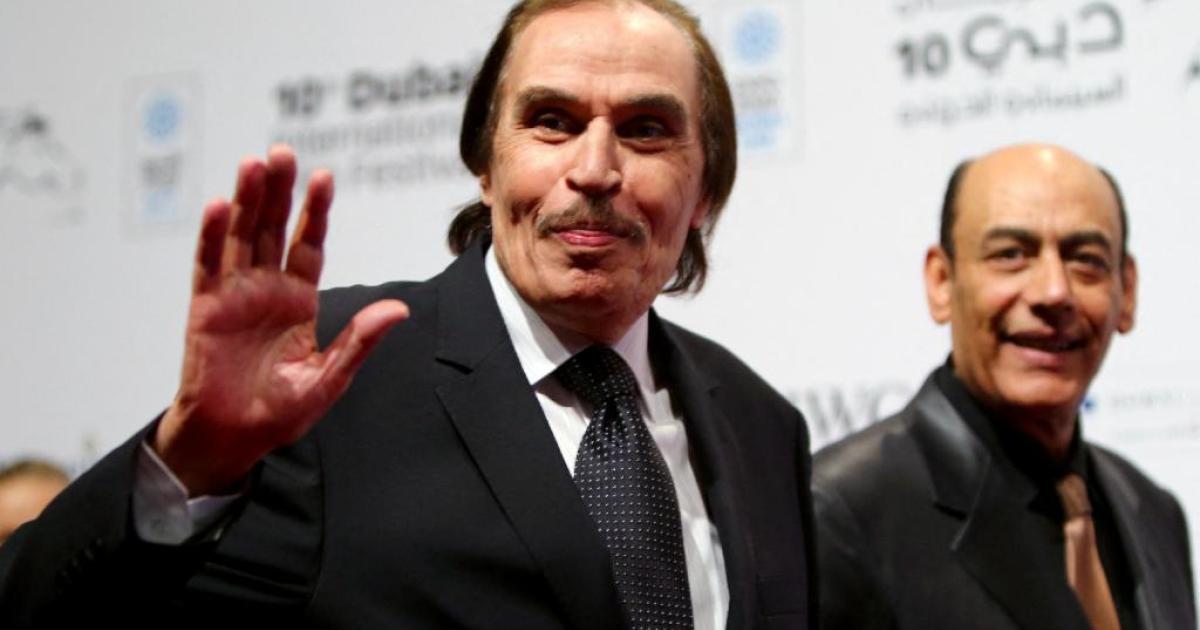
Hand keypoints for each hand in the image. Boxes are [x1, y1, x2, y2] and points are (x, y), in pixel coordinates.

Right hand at [154, 145, 407, 495]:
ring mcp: (233, 295)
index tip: (324, 176)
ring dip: (246, 200)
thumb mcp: (329, 378)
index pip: (309, 245)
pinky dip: (211, 236)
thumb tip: (399, 310)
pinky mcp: (204, 309)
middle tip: (283, 152)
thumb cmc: (278, 413)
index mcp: (298, 301)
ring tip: (254, 164)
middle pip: (273, 228)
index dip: (315, 212)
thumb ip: (359, 342)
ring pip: (240, 236)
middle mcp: (266, 289)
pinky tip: (217, 207)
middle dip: (279, 191)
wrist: (233, 439)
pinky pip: (207, 265)